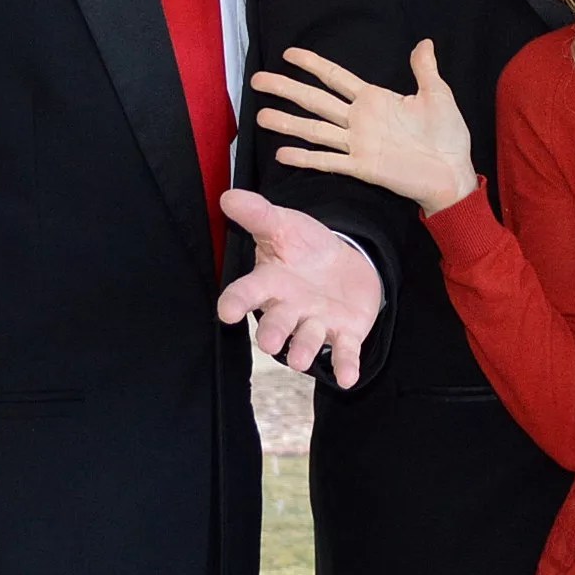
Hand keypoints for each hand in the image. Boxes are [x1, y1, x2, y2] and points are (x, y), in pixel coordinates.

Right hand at [217, 189, 384, 386]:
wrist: (345, 263)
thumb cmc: (305, 247)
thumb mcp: (285, 225)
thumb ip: (259, 215)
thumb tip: (229, 196)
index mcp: (271, 283)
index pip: (247, 293)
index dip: (236, 302)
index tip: (226, 311)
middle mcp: (290, 308)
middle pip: (276, 324)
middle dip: (272, 333)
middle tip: (269, 341)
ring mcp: (316, 323)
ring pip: (306, 341)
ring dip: (302, 350)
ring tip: (299, 359)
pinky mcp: (343, 334)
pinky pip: (342, 352)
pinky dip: (344, 365)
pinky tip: (348, 378)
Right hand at [254, 41, 477, 215]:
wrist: (453, 172)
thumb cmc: (448, 135)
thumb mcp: (437, 95)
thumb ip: (425, 70)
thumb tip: (425, 43)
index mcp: (375, 99)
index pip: (336, 77)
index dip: (313, 64)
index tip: (289, 53)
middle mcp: (359, 120)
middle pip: (315, 100)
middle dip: (287, 89)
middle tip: (258, 80)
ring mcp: (357, 144)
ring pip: (315, 129)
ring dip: (287, 123)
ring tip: (260, 116)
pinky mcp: (361, 167)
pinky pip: (328, 161)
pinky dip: (305, 158)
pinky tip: (282, 153)